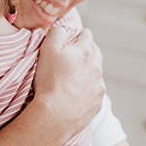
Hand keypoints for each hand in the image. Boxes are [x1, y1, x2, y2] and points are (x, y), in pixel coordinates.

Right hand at [32, 26, 104, 143]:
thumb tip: (62, 29)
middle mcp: (96, 67)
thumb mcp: (46, 50)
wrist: (55, 115)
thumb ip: (56, 33)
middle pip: (95, 52)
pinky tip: (74, 95)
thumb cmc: (49, 82)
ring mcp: (99, 86)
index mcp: (85, 52)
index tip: (69, 41)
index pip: (86, 34)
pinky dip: (87, 90)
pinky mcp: (98, 103)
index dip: (77, 35)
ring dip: (86, 72)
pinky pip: (94, 92)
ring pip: (96, 72)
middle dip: (85, 51)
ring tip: (70, 80)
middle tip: (70, 59)